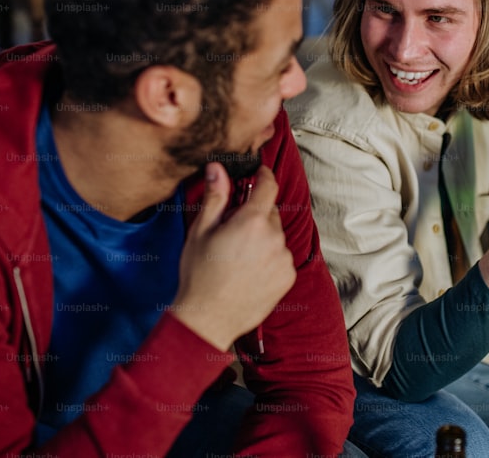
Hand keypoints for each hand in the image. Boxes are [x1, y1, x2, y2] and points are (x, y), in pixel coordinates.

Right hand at [169, 163, 295, 350]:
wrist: (208, 319)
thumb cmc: (200, 275)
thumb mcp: (201, 231)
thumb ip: (215, 196)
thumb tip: (218, 168)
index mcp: (252, 221)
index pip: (268, 185)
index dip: (263, 175)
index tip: (259, 174)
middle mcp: (274, 237)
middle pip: (270, 213)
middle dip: (254, 216)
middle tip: (232, 232)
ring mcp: (284, 258)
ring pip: (276, 236)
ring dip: (263, 239)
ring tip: (238, 258)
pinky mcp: (288, 277)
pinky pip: (281, 257)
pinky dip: (270, 259)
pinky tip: (249, 272)